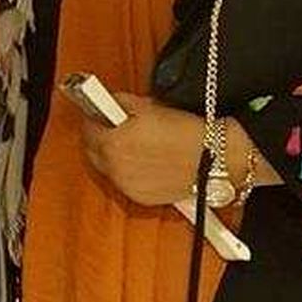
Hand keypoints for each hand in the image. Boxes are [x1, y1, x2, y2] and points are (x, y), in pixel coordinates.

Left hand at [80, 92, 203, 205]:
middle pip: (92, 150)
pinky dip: (127, 171)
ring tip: (132, 143)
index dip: (93, 118)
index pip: (87, 128)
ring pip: (106, 167)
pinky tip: (143, 160)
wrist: (213, 159)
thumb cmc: (184, 130)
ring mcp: (127, 185)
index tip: (96, 113)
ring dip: (112, 155)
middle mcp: (116, 167)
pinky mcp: (140, 198)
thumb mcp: (146, 105)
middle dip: (99, 137)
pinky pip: (123, 181)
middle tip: (112, 127)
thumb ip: (118, 103)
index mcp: (113, 142)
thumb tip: (105, 102)